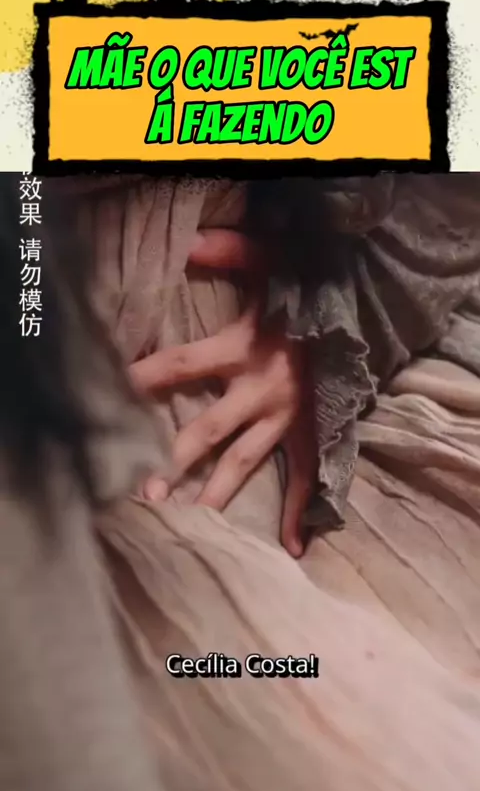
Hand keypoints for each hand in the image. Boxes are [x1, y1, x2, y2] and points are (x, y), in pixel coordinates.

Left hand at [129, 230, 316, 557]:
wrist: (365, 317)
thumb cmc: (310, 293)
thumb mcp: (272, 264)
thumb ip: (231, 252)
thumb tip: (189, 242)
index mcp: (243, 349)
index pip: (180, 365)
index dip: (142, 378)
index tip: (105, 395)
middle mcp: (261, 391)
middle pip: (207, 430)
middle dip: (173, 460)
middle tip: (141, 493)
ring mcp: (286, 418)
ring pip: (244, 462)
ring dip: (215, 493)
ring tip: (188, 524)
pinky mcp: (311, 432)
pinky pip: (306, 476)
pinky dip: (299, 511)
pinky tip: (291, 548)